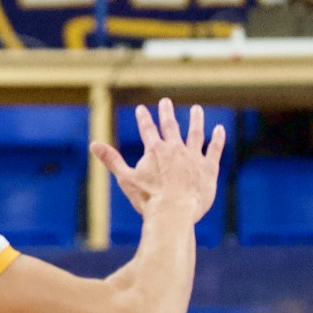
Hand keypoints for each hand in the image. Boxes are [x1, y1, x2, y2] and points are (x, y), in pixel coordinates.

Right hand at [92, 99, 225, 219]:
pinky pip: (214, 149)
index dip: (144, 118)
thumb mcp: (126, 178)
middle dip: (167, 112)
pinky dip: (217, 138)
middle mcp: (175, 148)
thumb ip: (111, 159)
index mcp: (155, 151)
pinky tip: (219, 129)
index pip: (147, 129)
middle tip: (166, 101)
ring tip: (197, 109)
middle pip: (171, 126)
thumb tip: (93, 144)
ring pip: (195, 133)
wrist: (174, 212)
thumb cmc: (148, 198)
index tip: (142, 108)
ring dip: (196, 120)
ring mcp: (193, 157)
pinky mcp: (209, 167)